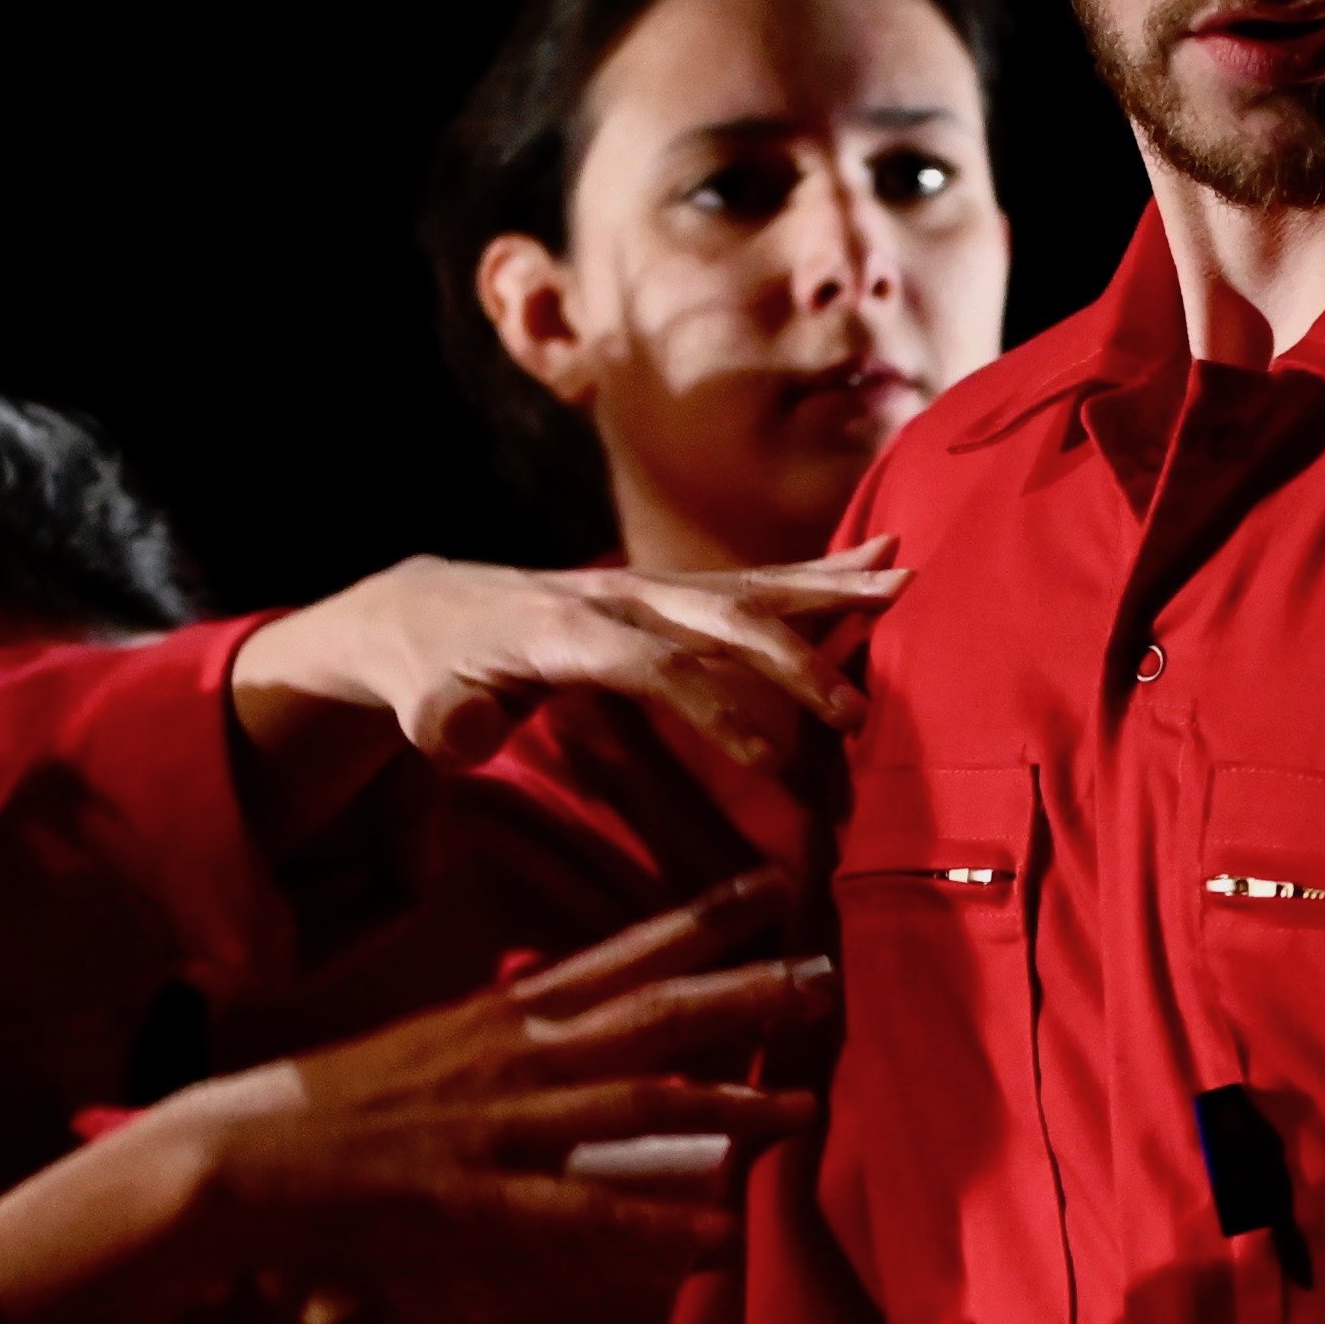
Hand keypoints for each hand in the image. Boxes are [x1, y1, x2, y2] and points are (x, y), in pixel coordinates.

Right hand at [159, 887, 825, 1323]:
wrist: (231, 1157)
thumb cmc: (326, 1109)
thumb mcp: (425, 1048)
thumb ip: (496, 1031)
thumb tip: (546, 1002)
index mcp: (500, 1016)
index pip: (618, 951)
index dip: (701, 917)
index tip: (774, 882)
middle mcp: (511, 1055)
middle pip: (652, 1012)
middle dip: (746, 994)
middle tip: (831, 977)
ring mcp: (496, 1123)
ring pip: (636, 1102)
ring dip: (730, 1108)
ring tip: (809, 1109)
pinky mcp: (473, 1196)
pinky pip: (581, 1210)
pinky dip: (654, 1223)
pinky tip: (718, 1236)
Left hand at [229, 541, 901, 779]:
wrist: (423, 606)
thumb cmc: (428, 671)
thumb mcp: (420, 705)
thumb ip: (445, 724)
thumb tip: (469, 732)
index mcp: (562, 630)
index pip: (654, 664)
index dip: (715, 707)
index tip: (772, 763)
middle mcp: (616, 594)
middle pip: (719, 616)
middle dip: (793, 660)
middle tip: (857, 714)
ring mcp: (646, 585)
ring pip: (748, 586)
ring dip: (828, 589)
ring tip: (904, 580)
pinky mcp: (665, 589)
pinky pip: (749, 581)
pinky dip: (816, 571)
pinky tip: (877, 560)